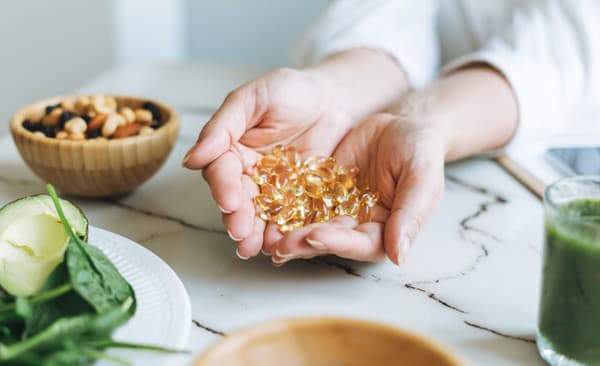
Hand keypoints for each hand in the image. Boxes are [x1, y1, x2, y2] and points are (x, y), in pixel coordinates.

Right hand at [183, 68, 359, 257]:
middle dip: (238, 218)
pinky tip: (285, 245)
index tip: (229, 201)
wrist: (334, 98)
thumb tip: (190, 159)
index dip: (224, 187)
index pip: (222, 172)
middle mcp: (249, 174)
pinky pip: (292, 217)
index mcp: (232, 150)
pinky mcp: (300, 198)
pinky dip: (287, 231)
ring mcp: (275, 189)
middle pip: (239, 200)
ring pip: (262, 214)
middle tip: (240, 233)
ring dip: (258, 233)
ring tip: (258, 248)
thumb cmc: (291, 91)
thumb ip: (223, 126)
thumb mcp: (253, 98)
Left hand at [269, 105, 446, 265]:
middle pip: (329, 240)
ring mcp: (336, 209)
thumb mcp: (421, 177)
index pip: (361, 244)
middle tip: (280, 244)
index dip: (338, 242)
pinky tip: (264, 207)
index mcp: (385, 231)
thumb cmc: (420, 151)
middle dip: (304, 243)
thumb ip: (411, 214)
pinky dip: (283, 206)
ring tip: (265, 236)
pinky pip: (300, 200)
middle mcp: (357, 226)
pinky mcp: (320, 190)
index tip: (316, 236)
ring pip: (309, 225)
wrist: (402, 123)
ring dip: (288, 232)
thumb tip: (400, 255)